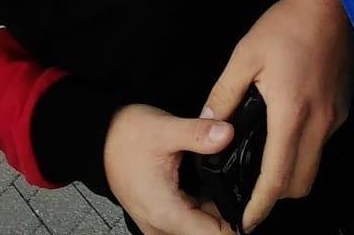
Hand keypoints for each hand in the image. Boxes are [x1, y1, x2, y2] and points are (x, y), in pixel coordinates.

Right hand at [103, 103, 232, 234]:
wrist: (98, 138)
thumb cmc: (123, 137)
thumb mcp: (164, 129)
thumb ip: (199, 133)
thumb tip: (228, 134)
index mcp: (166, 214)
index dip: (240, 221)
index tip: (255, 200)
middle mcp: (161, 226)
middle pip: (209, 233)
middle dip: (231, 212)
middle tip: (244, 184)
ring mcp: (159, 224)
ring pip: (200, 228)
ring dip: (217, 210)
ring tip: (225, 181)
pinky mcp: (159, 216)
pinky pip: (190, 220)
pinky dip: (205, 206)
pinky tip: (211, 184)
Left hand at [204, 0, 353, 231]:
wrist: (332, 2)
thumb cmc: (288, 24)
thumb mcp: (246, 54)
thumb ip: (225, 92)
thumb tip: (209, 122)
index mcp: (292, 113)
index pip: (277, 177)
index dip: (261, 205)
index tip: (246, 222)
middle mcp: (319, 123)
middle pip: (300, 183)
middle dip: (276, 196)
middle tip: (251, 192)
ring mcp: (335, 117)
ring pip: (313, 164)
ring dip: (291, 173)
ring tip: (264, 161)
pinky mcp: (342, 108)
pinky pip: (321, 142)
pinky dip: (303, 148)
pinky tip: (285, 128)